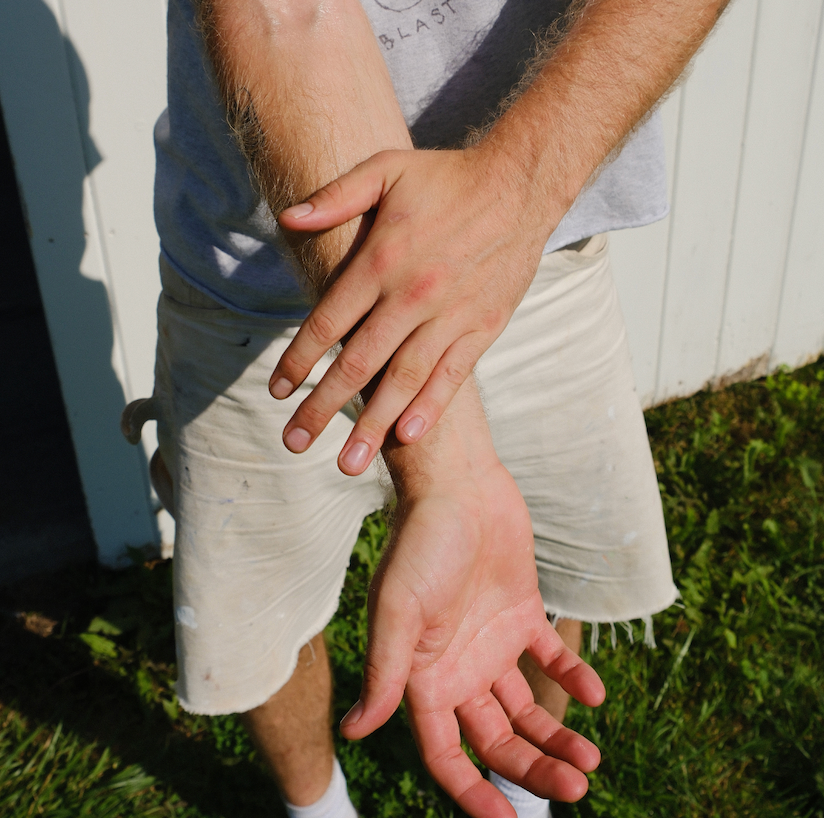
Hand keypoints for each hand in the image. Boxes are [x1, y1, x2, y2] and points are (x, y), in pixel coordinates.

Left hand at [271, 145, 557, 474]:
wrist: (519, 185)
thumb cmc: (445, 178)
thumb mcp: (384, 171)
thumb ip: (334, 197)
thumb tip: (287, 218)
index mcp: (381, 260)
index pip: (327, 322)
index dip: (298, 360)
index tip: (277, 392)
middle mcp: (412, 295)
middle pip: (358, 363)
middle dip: (322, 407)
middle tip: (294, 442)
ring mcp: (450, 315)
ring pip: (403, 380)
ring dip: (373, 424)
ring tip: (347, 463)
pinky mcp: (482, 326)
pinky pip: (452, 374)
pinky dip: (430, 406)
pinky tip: (406, 435)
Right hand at [339, 459, 604, 817]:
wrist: (460, 485)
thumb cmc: (422, 542)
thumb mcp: (400, 608)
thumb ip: (385, 669)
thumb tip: (354, 731)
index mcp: (425, 676)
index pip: (446, 754)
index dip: (473, 793)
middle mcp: (458, 667)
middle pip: (495, 740)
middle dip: (531, 770)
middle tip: (577, 788)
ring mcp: (492, 642)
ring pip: (526, 709)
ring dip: (556, 737)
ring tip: (591, 760)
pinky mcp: (522, 614)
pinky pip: (550, 658)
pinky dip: (573, 677)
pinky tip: (593, 693)